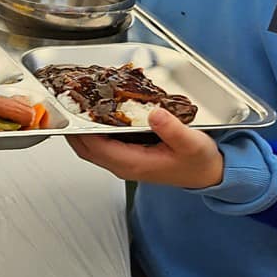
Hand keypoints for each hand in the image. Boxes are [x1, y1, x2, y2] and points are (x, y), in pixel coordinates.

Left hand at [69, 109, 223, 188]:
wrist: (209, 174)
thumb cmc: (200, 161)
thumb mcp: (191, 143)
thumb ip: (172, 129)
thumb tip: (154, 113)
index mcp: (133, 163)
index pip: (94, 146)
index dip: (80, 129)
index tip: (72, 109)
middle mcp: (124, 165)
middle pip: (85, 148)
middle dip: (73, 128)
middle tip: (67, 103)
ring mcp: (124, 162)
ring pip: (91, 147)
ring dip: (81, 129)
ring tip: (77, 105)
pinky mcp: (129, 157)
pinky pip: (102, 145)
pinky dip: (94, 131)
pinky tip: (96, 114)